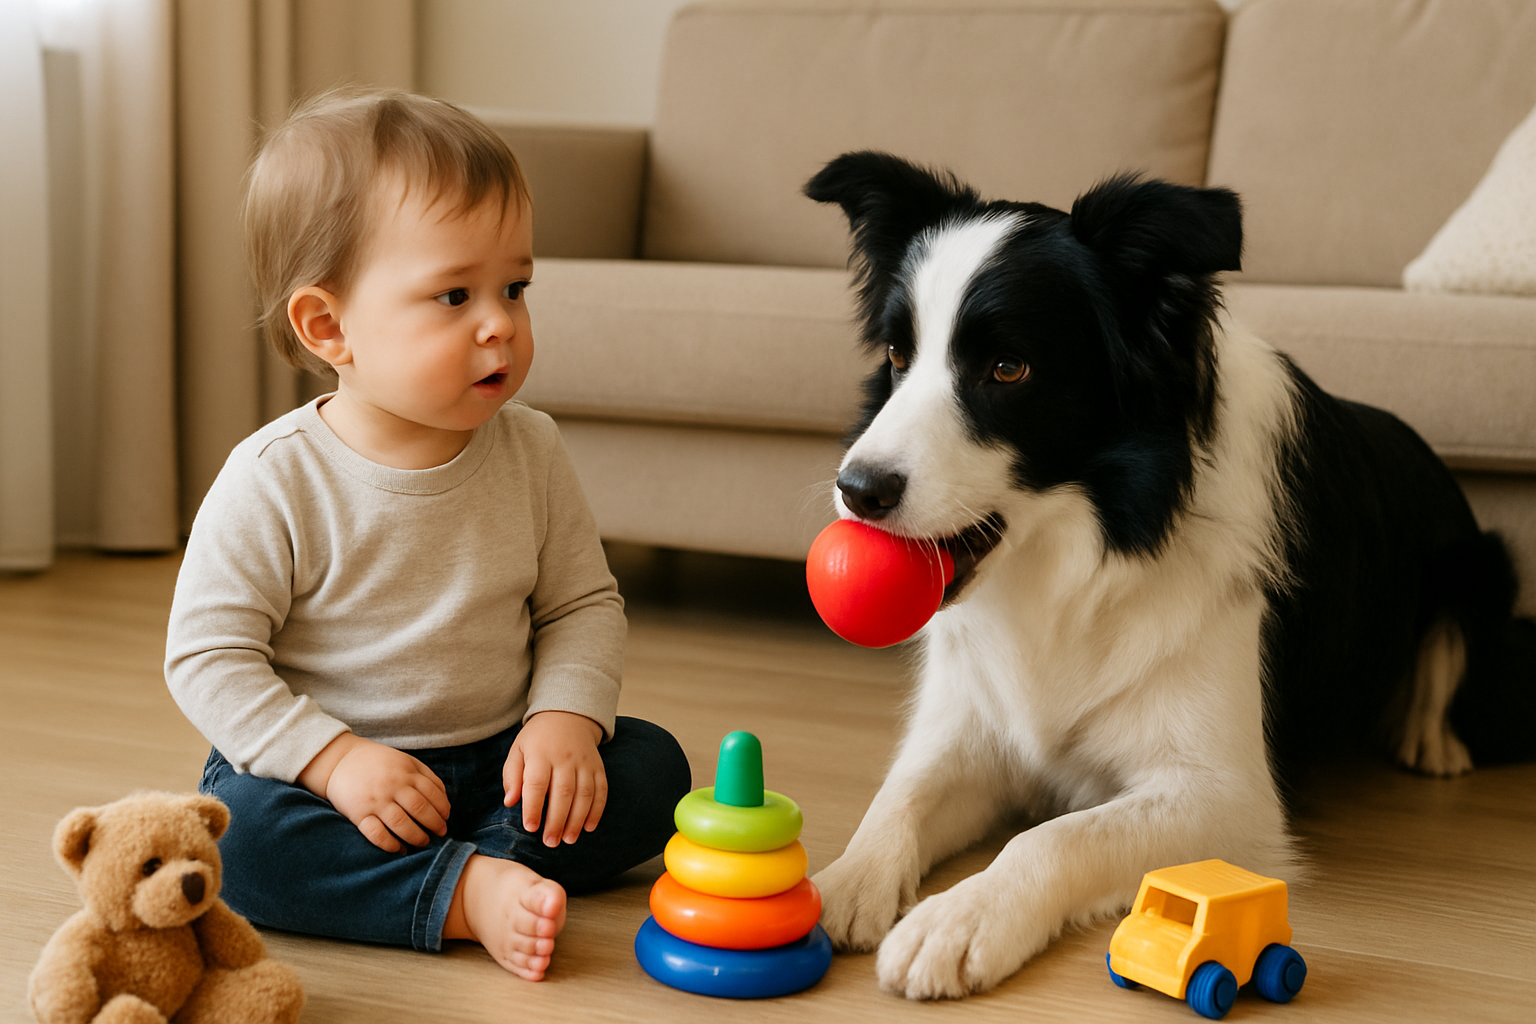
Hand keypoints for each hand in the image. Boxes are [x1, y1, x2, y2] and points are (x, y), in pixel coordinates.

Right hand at [299, 733, 450, 851]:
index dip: (443, 808)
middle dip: (434, 824)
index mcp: (406, 772)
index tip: (446, 818)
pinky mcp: (359, 814)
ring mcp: (375, 801)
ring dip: (416, 836)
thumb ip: (425, 775)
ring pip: (401, 824)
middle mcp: (392, 786)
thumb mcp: (404, 760)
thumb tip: (444, 798)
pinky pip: (377, 834)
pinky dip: (390, 845)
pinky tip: (399, 849)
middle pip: (420, 809)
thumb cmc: (378, 762)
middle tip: (440, 833)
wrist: (340, 760)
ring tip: (424, 842)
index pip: (433, 793)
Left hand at [503, 711, 606, 846]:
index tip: (531, 828)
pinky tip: (589, 827)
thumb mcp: (518, 750)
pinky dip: (597, 810)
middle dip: (557, 820)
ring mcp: (584, 762)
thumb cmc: (537, 739)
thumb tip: (510, 802)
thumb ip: (512, 776)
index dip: (534, 807)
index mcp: (540, 754)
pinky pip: (601, 790)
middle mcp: (564, 758)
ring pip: (584, 793)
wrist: (568, 716)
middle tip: (550, 842)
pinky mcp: (598, 767)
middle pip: (563, 792)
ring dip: (577, 819)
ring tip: (569, 840)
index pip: (537, 783)